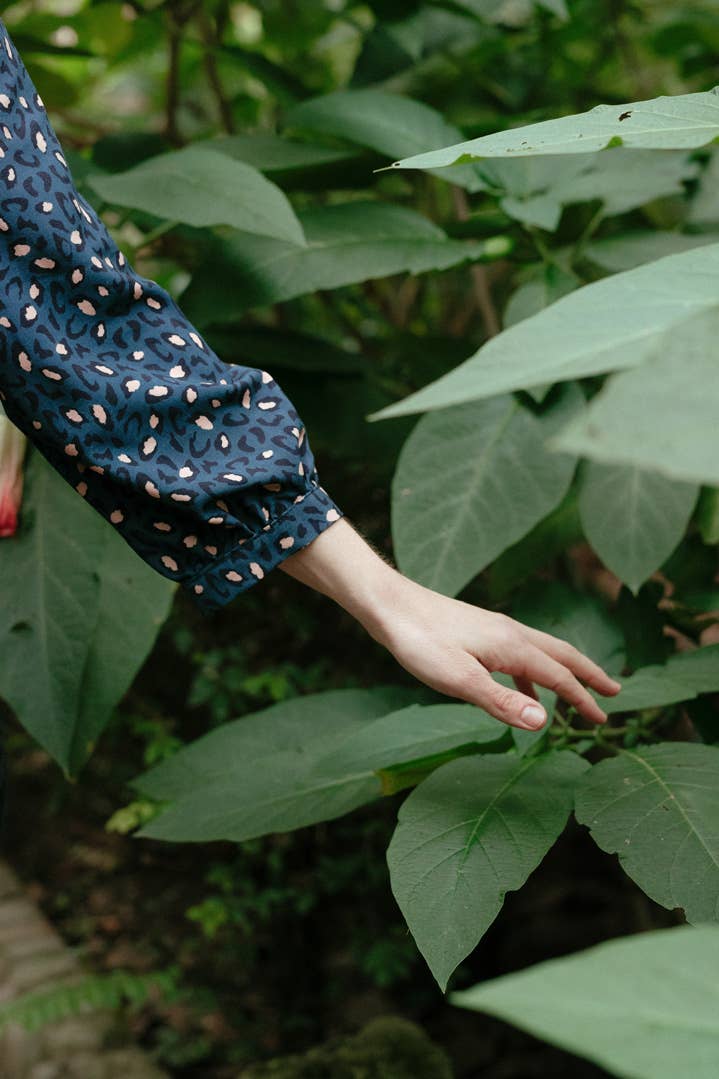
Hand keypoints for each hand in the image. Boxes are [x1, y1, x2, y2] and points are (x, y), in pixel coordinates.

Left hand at [363, 573, 620, 730]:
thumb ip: (501, 702)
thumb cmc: (420, 642)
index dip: (582, 698)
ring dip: (562, 672)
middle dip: (588, 674)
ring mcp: (495, 630)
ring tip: (575, 694)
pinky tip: (522, 690)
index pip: (559, 675)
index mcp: (512, 645)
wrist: (389, 605)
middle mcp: (511, 633)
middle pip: (561, 654)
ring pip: (541, 652)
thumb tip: (544, 723)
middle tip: (614, 693)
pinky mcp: (479, 632)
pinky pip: (519, 654)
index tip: (601, 720)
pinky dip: (532, 674)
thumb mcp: (459, 680)